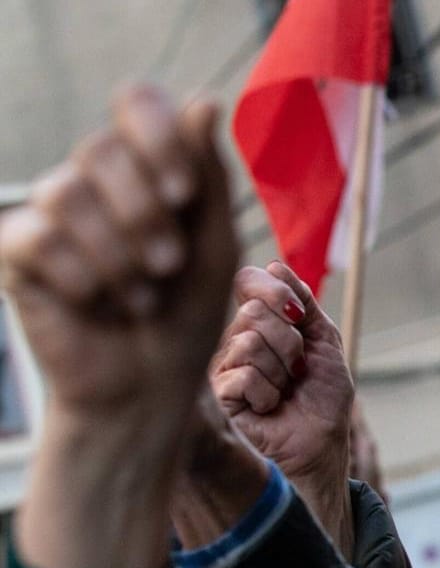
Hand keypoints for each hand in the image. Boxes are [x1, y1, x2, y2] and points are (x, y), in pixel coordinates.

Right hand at [2, 86, 238, 567]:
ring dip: (118, 254)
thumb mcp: (214, 245)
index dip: (157, 137)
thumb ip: (210, 176)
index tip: (185, 192)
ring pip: (66, 192)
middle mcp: (92, 181)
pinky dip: (84, 278)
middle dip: (145, 212)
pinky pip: (39, 238)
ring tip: (141, 297)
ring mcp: (50, 214)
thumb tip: (204, 99)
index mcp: (145, 168)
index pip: (137, 102)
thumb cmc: (189, 316)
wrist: (149, 388)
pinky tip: (101, 307)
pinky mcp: (18, 252)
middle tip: (167, 264)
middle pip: (99, 148)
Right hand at [207, 262, 354, 550]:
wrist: (322, 444)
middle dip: (292, 342)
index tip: (298, 312)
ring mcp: (223, 366)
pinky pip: (243, 375)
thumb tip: (276, 263)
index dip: (274, 290)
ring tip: (285, 389)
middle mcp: (234, 340)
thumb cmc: (322, 398)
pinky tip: (269, 406)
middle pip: (254, 313)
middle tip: (298, 368)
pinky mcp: (219, 395)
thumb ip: (305, 304)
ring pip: (250, 342)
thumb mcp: (324, 343)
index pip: (247, 282)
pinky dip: (269, 392)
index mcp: (258, 323)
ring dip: (283, 370)